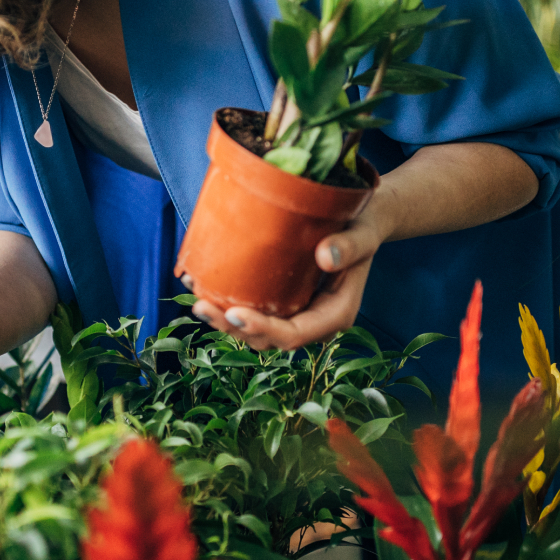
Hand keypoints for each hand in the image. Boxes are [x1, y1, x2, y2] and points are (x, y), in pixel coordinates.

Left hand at [191, 204, 385, 351]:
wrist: (362, 221)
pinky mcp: (284, 302)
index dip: (263, 329)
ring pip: (257, 332)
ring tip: (196, 299)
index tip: (234, 313)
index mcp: (335, 314)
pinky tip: (203, 288)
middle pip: (269, 339)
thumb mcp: (362, 233)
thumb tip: (325, 257)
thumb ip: (349, 247)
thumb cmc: (363, 226)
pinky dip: (228, 306)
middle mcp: (314, 321)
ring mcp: (297, 314)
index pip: (295, 334)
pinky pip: (254, 313)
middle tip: (201, 305)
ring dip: (225, 321)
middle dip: (233, 328)